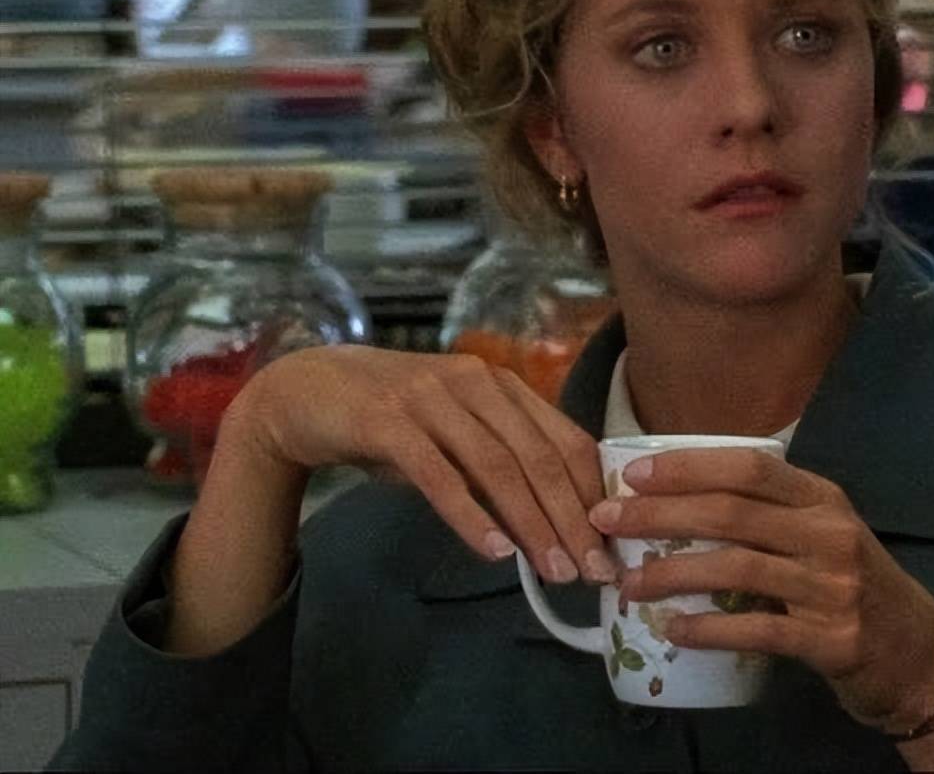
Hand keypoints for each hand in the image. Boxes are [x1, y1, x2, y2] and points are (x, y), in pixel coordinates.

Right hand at [229, 345, 615, 584]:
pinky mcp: (388, 420)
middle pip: (539, 456)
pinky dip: (471, 515)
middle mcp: (475, 382)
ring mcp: (431, 397)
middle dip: (573, 517)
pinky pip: (439, 475)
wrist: (304, 391)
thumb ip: (499, 466)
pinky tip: (495, 551)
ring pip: (498, 466)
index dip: (594, 492)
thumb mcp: (455, 435)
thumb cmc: (391, 421)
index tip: (612, 543)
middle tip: (593, 570)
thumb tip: (556, 523)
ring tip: (555, 570)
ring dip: (532, 524)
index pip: (566, 439)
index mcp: (502, 385)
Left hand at [586, 447, 933, 731]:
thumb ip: (769, 516)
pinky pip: (758, 629)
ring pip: (736, 567)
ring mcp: (834, 586)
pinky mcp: (833, 639)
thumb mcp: (823, 535)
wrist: (922, 657)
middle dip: (660, 515)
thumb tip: (676, 505)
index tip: (634, 475)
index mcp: (823, 498)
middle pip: (731, 512)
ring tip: (629, 584)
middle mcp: (830, 532)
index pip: (749, 467)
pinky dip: (709, 629)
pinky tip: (674, 631)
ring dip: (672, 573)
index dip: (688, 467)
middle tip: (608, 522)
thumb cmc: (856, 588)